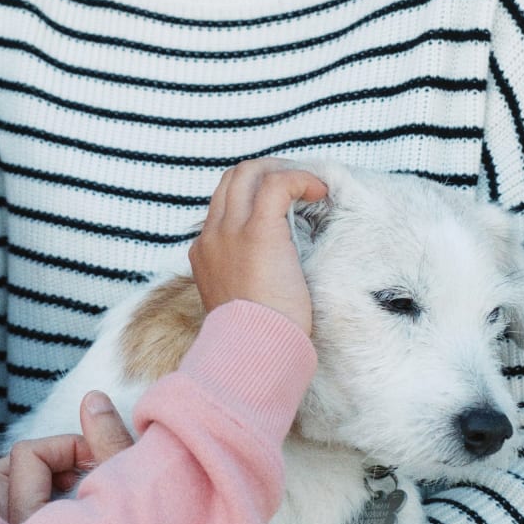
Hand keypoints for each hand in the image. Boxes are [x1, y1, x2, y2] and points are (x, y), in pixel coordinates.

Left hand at [0, 391, 133, 523]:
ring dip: (33, 482)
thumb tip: (92, 398)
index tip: (100, 463)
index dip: (68, 446)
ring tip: (73, 492)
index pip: (27, 455)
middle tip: (78, 474)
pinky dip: (31, 503)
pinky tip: (66, 514)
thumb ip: (110, 442)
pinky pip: (6, 517)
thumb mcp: (131, 491)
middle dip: (40, 460)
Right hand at [189, 158, 326, 334]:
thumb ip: (244, 278)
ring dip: (285, 172)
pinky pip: (277, 184)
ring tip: (311, 187)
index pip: (224, 202)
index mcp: (204, 252)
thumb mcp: (239, 302)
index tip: (283, 202)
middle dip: (268, 173)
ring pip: (250, 172)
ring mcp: (231, 231)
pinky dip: (301, 180)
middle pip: (233, 178)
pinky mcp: (258, 231)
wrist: (251, 351)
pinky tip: (319, 192)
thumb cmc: (254, 335)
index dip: (253, 192)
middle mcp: (212, 235)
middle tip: (299, 186)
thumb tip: (269, 271)